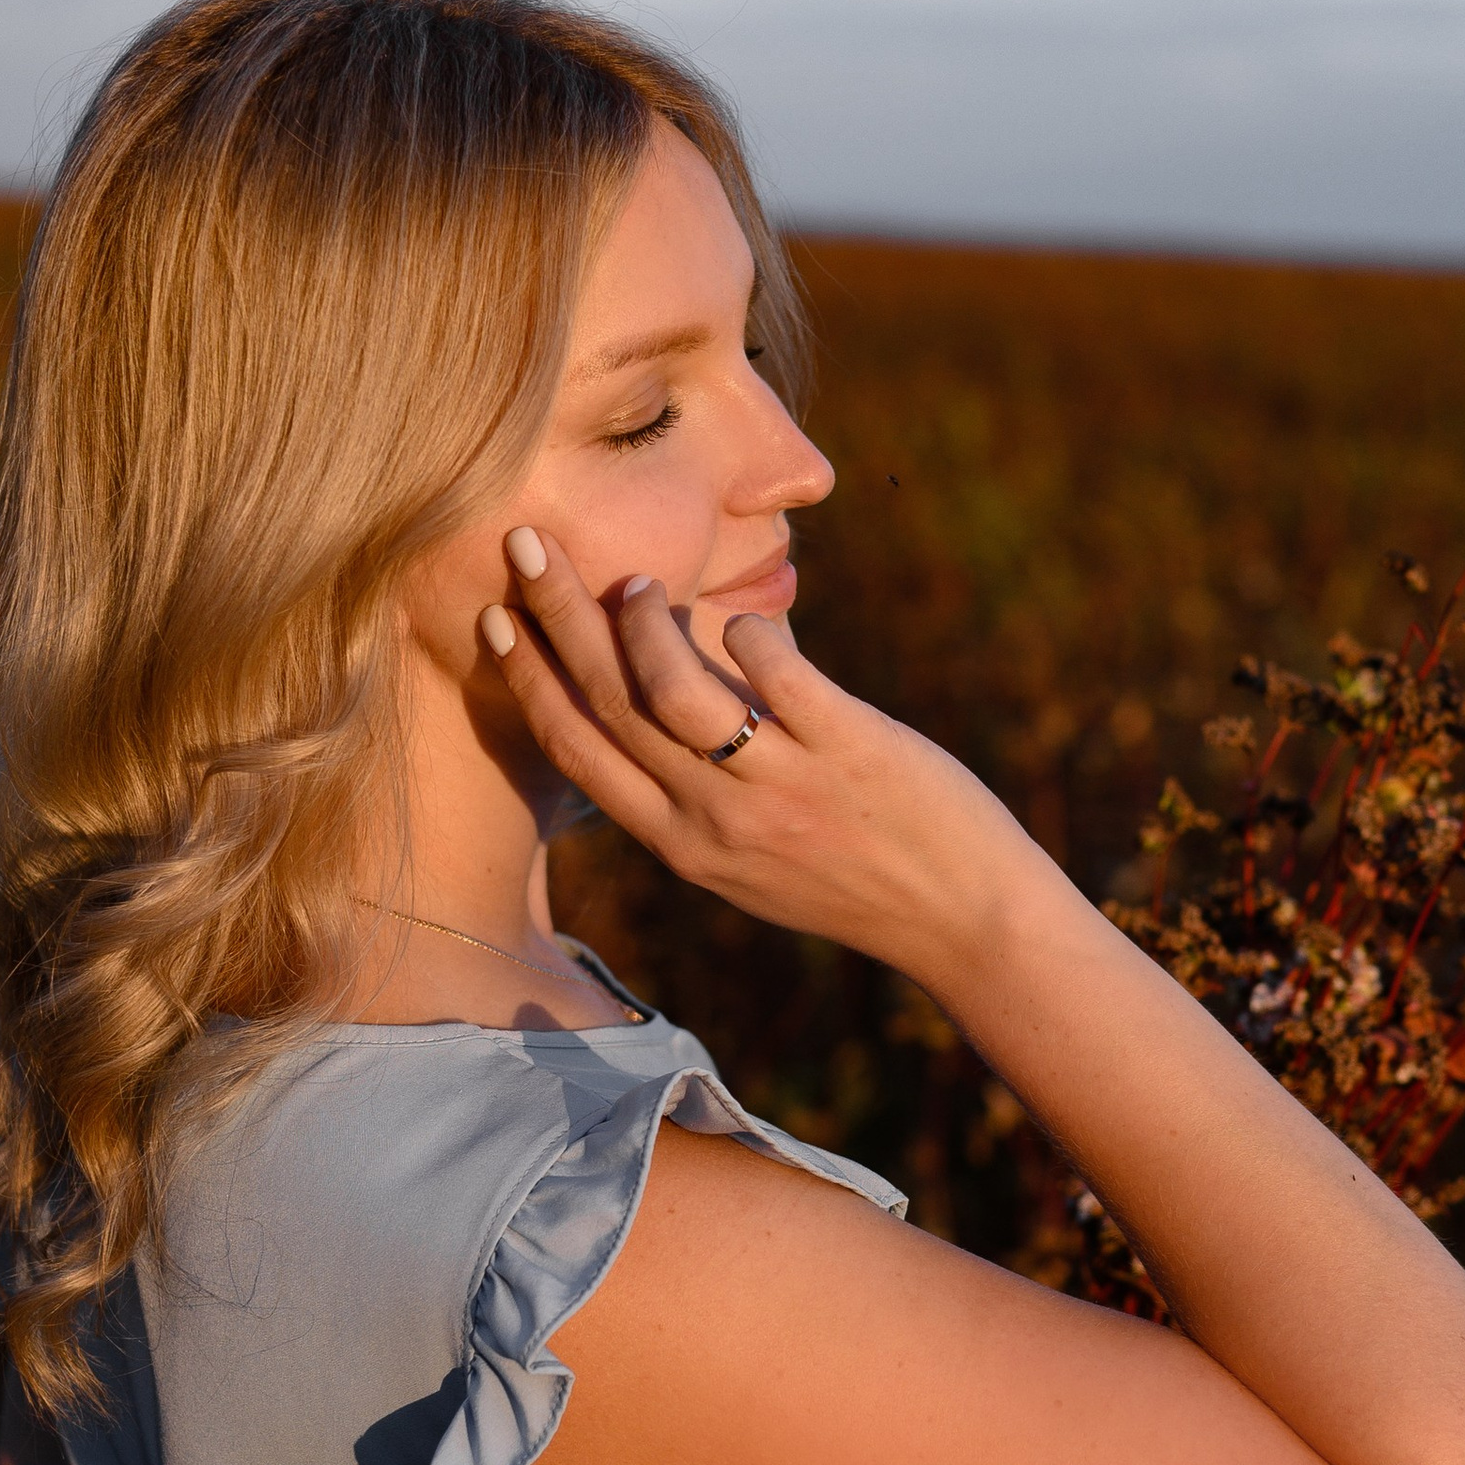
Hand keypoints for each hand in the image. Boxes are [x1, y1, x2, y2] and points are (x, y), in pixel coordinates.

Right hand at [479, 528, 1058, 990]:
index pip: (581, 752)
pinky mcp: (850, 750)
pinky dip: (749, 637)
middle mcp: (718, 821)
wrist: (968, 922)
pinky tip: (745, 619)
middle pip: (610, 706)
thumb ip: (701, 792)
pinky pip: (778, 679)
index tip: (497, 620)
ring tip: (637, 581)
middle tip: (524, 543)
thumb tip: (666, 689)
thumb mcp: (752, 860)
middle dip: (557, 618)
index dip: (530, 680)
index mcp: (684, 846)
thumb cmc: (861, 880)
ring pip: (676, 691)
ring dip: (642, 624)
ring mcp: (782, 787)